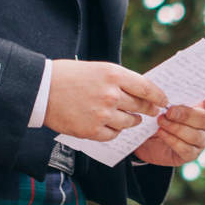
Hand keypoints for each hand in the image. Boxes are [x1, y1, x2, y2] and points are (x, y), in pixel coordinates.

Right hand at [44, 60, 167, 141]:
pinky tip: (109, 125)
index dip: (158, 96)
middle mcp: (111, 95)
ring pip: (129, 123)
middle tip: (152, 111)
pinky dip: (114, 131)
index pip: (147, 88)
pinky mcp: (92, 131)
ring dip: (131, 121)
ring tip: (129, 118)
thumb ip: (119, 80)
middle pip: (141, 106)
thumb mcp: (97, 69)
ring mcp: (102, 114)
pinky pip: (114, 135)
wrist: (41, 90)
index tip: (163, 100)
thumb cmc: (67, 76)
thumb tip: (141, 92)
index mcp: (113, 75)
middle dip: (148, 109)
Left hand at [131, 92, 204, 166]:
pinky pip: (186, 148)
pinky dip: (172, 140)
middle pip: (204, 119)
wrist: (148, 138)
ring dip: (176, 127)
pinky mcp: (192, 154)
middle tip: (168, 112)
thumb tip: (164, 88)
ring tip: (160, 121)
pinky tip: (161, 132)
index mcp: (204, 106)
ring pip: (195, 135)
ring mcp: (201, 140)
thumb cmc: (160, 114)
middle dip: (186, 115)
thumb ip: (170, 94)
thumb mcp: (163, 102)